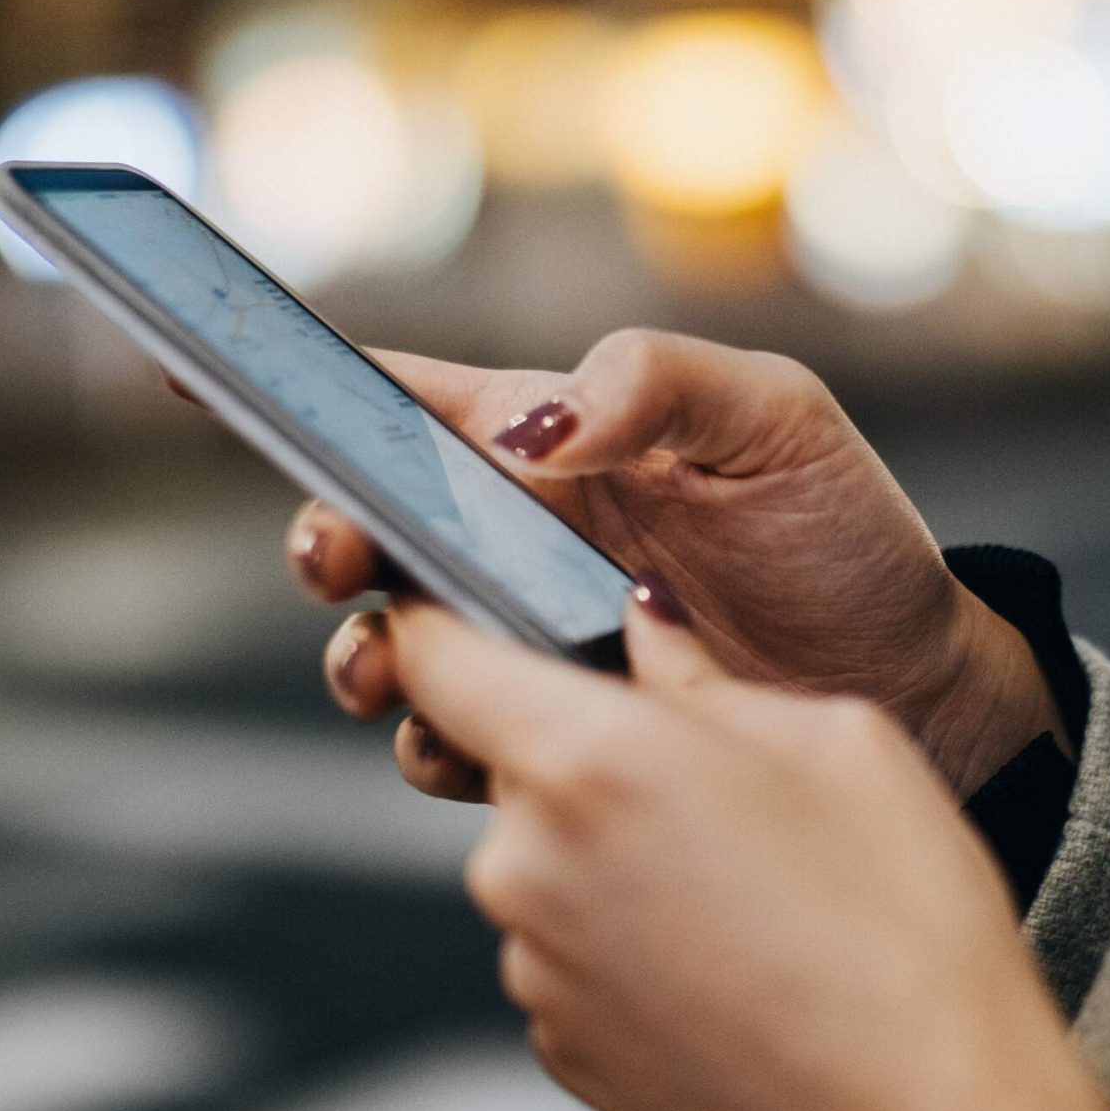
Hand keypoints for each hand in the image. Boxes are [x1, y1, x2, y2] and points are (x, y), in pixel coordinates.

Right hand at [237, 329, 1059, 796]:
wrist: (921, 689)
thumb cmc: (846, 534)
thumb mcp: (775, 421)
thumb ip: (653, 384)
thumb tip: (526, 428)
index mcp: (555, 438)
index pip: (404, 399)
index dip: (298, 381)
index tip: (188, 364)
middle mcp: (522, 536)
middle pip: (370, 529)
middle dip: (326, 540)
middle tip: (339, 560)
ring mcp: (533, 640)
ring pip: (396, 646)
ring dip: (366, 656)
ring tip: (394, 666)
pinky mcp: (559, 732)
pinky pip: (460, 742)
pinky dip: (442, 747)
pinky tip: (478, 746)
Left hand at [390, 590, 1109, 1110]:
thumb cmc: (904, 926)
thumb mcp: (834, 739)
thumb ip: (704, 673)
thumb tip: (643, 625)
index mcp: (586, 758)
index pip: (434, 655)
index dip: (434, 619)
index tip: (458, 609)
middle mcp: (526, 862)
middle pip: (509, 766)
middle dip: (590, 756)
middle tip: (718, 785)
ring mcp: (532, 967)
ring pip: (547, 862)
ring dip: (615, 856)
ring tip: (750, 892)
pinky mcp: (558, 1048)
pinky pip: (570, 952)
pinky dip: (629, 943)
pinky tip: (735, 965)